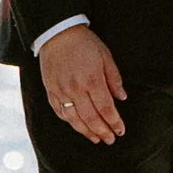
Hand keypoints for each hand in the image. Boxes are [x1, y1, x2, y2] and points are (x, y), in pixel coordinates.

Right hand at [37, 24, 127, 142]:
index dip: (114, 122)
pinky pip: (60, 112)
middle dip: (102, 131)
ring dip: (86, 132)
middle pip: (91, 118)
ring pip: (74, 120)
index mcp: (92, 79)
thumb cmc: (84, 43)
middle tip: (110, 140)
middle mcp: (75, 89)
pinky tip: (78, 126)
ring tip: (96, 139)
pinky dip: (70, 122)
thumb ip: (114, 78)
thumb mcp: (105, 55)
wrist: (58, 33)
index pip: (105, 108)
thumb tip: (122, 97)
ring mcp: (61, 91)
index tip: (121, 131)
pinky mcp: (50, 91)